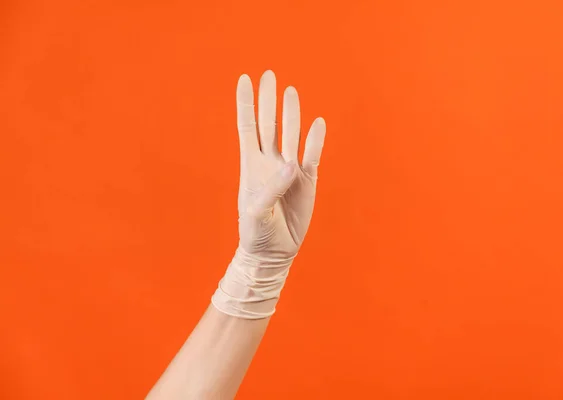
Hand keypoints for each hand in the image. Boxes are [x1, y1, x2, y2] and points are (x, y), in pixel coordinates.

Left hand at [211, 70, 325, 318]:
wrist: (274, 252)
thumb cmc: (257, 232)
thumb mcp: (256, 211)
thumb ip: (272, 187)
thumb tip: (291, 164)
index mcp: (252, 165)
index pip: (247, 127)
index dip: (245, 104)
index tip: (244, 79)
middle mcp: (271, 162)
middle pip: (270, 124)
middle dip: (269, 100)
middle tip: (270, 75)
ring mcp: (290, 170)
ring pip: (291, 135)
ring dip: (291, 114)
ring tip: (291, 92)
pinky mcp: (308, 182)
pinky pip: (312, 156)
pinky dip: (315, 141)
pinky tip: (317, 123)